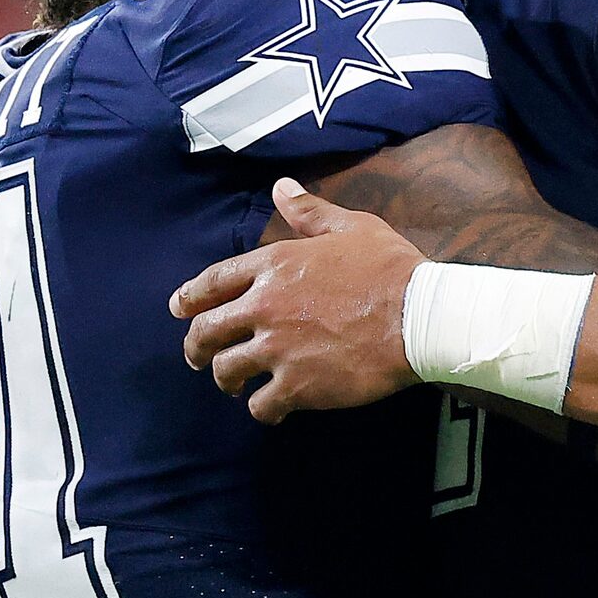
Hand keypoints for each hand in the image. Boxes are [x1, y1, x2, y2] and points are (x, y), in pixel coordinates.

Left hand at [171, 179, 423, 423]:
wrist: (419, 316)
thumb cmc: (390, 268)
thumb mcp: (350, 227)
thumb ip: (309, 211)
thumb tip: (280, 187)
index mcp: (273, 265)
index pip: (213, 282)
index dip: (189, 297)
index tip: (179, 309)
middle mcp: (264, 306)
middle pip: (207, 330)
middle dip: (195, 346)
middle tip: (197, 356)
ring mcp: (277, 349)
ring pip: (226, 370)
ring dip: (226, 379)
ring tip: (234, 386)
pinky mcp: (296, 386)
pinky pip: (261, 405)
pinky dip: (262, 409)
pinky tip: (272, 410)